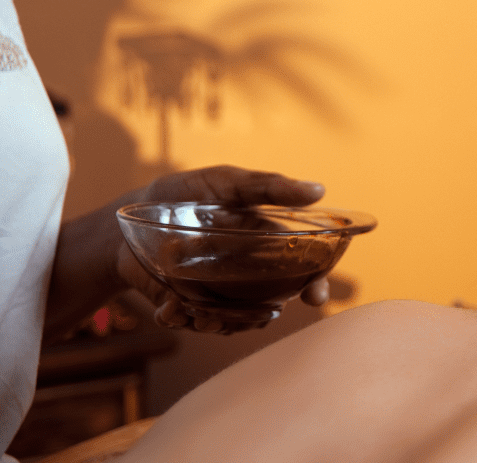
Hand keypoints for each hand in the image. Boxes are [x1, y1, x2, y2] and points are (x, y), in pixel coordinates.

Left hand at [115, 165, 328, 333]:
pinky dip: (179, 320)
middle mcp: (243, 275)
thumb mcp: (229, 182)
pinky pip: (187, 322)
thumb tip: (318, 190)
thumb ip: (269, 187)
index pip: (300, 270)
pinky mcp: (181, 303)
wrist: (129, 212)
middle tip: (255, 317)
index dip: (314, 285)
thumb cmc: (187, 192)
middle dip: (263, 317)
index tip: (316, 296)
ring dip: (220, 324)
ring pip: (230, 321)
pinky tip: (170, 308)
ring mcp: (213, 292)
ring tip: (204, 316)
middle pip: (269, 305)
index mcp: (263, 246)